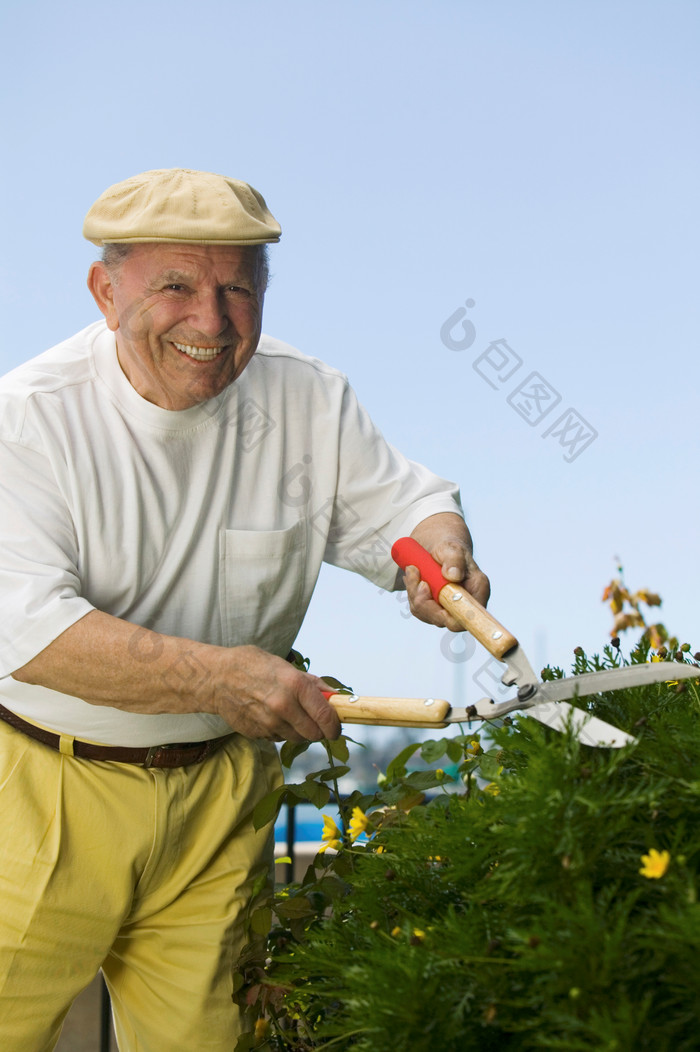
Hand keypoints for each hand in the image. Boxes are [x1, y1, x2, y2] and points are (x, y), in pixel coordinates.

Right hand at [211, 645, 341, 741]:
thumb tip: (334, 696)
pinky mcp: (257, 733)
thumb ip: (312, 683)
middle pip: (314, 734)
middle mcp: (283, 706)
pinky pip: (278, 738)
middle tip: (316, 723)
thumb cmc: (252, 665)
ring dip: (299, 731)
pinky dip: (281, 732)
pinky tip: (272, 716)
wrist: (216, 678)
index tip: (336, 728)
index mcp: (295, 685)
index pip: (325, 716)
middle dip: (319, 731)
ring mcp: (268, 722)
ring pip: (297, 739)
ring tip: (290, 715)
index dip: (335, 726)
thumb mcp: (285, 666)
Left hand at [402, 513, 490, 631]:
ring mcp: (450, 610)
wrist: (440, 550)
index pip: (468, 617)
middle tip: (414, 573)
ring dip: (414, 593)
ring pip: (426, 614)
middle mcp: (466, 604)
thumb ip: (454, 560)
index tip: (429, 592)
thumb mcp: (452, 548)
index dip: (450, 616)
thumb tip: (453, 576)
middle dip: (423, 599)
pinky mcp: (436, 610)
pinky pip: (419, 609)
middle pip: (443, 619)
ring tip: (412, 569)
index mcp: (477, 590)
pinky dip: (412, 593)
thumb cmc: (449, 549)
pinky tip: (413, 577)